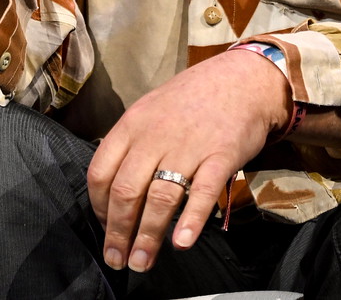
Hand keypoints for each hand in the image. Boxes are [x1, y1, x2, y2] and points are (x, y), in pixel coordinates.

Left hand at [87, 49, 290, 272]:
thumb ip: (131, 144)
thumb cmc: (192, 99)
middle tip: (117, 259)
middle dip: (118, 232)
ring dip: (148, 236)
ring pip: (160, 197)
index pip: (100, 171)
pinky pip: (203, 192)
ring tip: (142, 262)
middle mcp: (155, 136)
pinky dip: (191, 220)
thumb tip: (112, 187)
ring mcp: (189, 146)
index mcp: (133, 124)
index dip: (98, 207)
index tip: (106, 228)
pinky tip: (181, 242)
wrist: (241, 78)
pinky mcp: (221, 156)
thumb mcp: (150, 110)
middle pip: (126, 191)